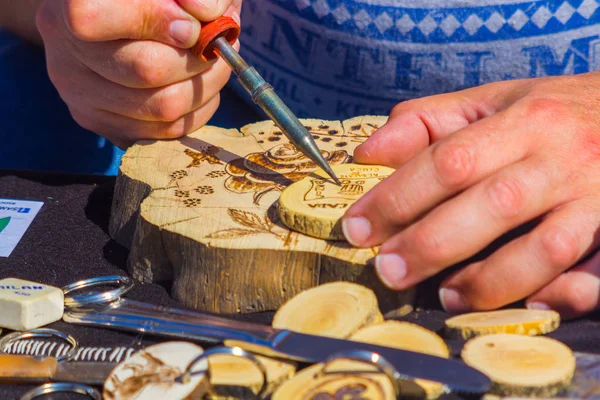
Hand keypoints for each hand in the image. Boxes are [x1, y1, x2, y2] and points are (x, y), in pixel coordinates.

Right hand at [35, 0, 240, 147]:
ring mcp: (82, 97)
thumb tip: (208, 13)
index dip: (153, 20)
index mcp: (71, 5)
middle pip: (145, 69)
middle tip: (217, 45)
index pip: (93, 19)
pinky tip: (201, 85)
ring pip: (163, 106)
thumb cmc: (145, 1)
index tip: (191, 24)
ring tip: (215, 62)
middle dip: (197, 59)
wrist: (112, 26)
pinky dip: (198, 108)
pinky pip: (167, 131)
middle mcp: (65, 55)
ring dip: (205, 85)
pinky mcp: (107, 127)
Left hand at [341, 73, 599, 319]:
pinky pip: (594, 273)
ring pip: (545, 248)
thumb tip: (366, 154)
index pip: (450, 160)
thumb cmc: (552, 112)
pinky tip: (528, 304)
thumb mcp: (492, 100)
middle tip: (387, 271)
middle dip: (430, 244)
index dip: (398, 197)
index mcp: (525, 120)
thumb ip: (427, 122)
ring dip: (489, 280)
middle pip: (491, 205)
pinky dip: (562, 294)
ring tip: (446, 296)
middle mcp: (563, 158)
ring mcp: (598, 199)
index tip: (357, 227)